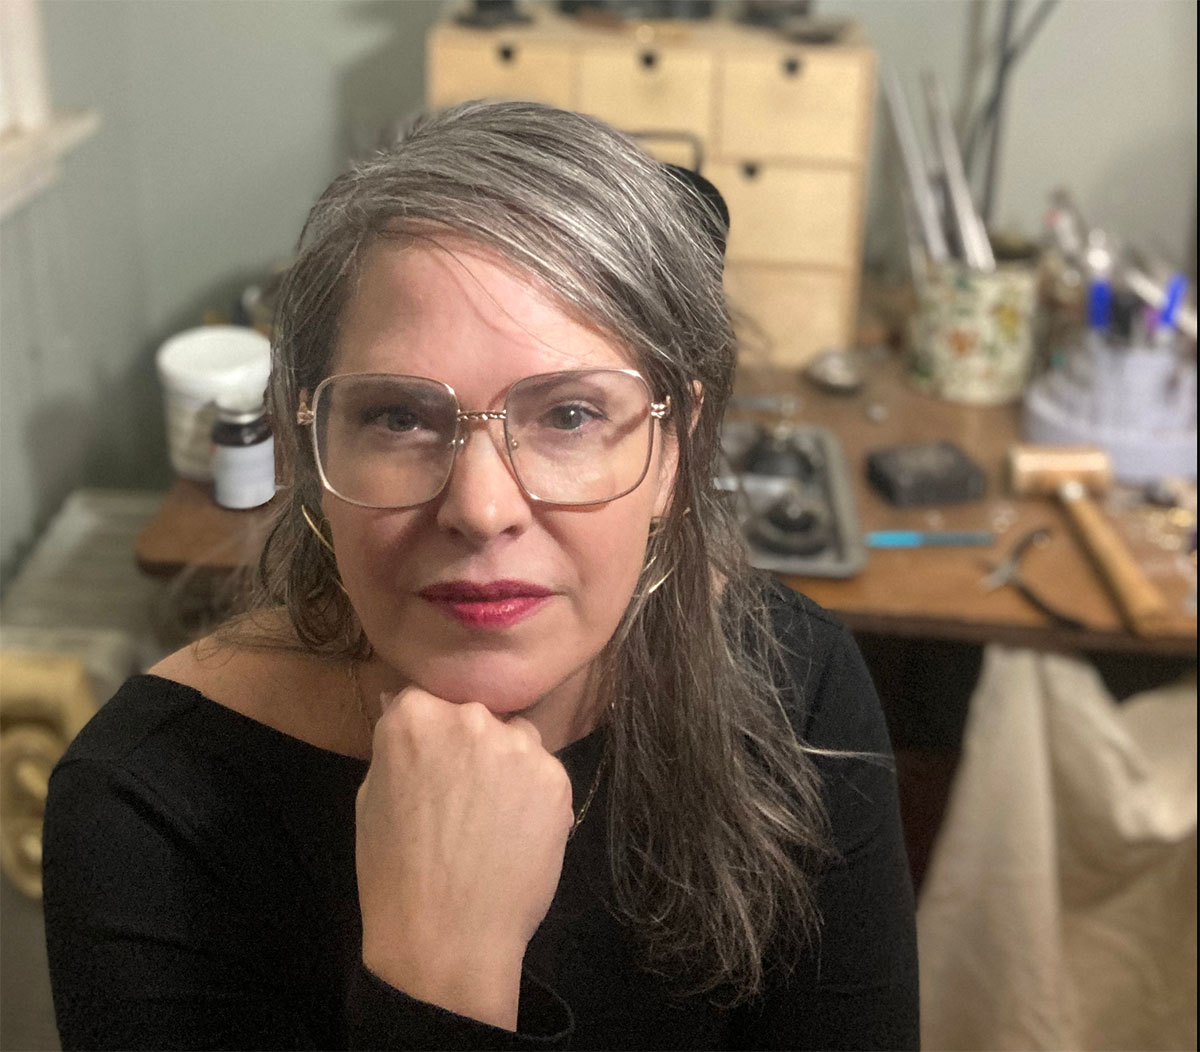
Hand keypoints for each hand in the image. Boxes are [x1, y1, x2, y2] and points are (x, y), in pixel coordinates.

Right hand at [355, 687, 573, 1030]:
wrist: (446, 938)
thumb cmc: (394, 874)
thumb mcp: (371, 796)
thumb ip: (397, 746)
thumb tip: (411, 711)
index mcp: (415, 716)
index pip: (428, 701)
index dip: (431, 734)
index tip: (431, 765)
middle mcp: (470, 718)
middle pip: (477, 716)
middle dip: (470, 745)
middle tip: (462, 798)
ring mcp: (518, 746)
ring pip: (516, 739)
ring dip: (507, 765)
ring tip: (492, 819)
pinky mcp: (555, 777)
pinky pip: (543, 772)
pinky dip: (534, 796)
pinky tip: (516, 833)